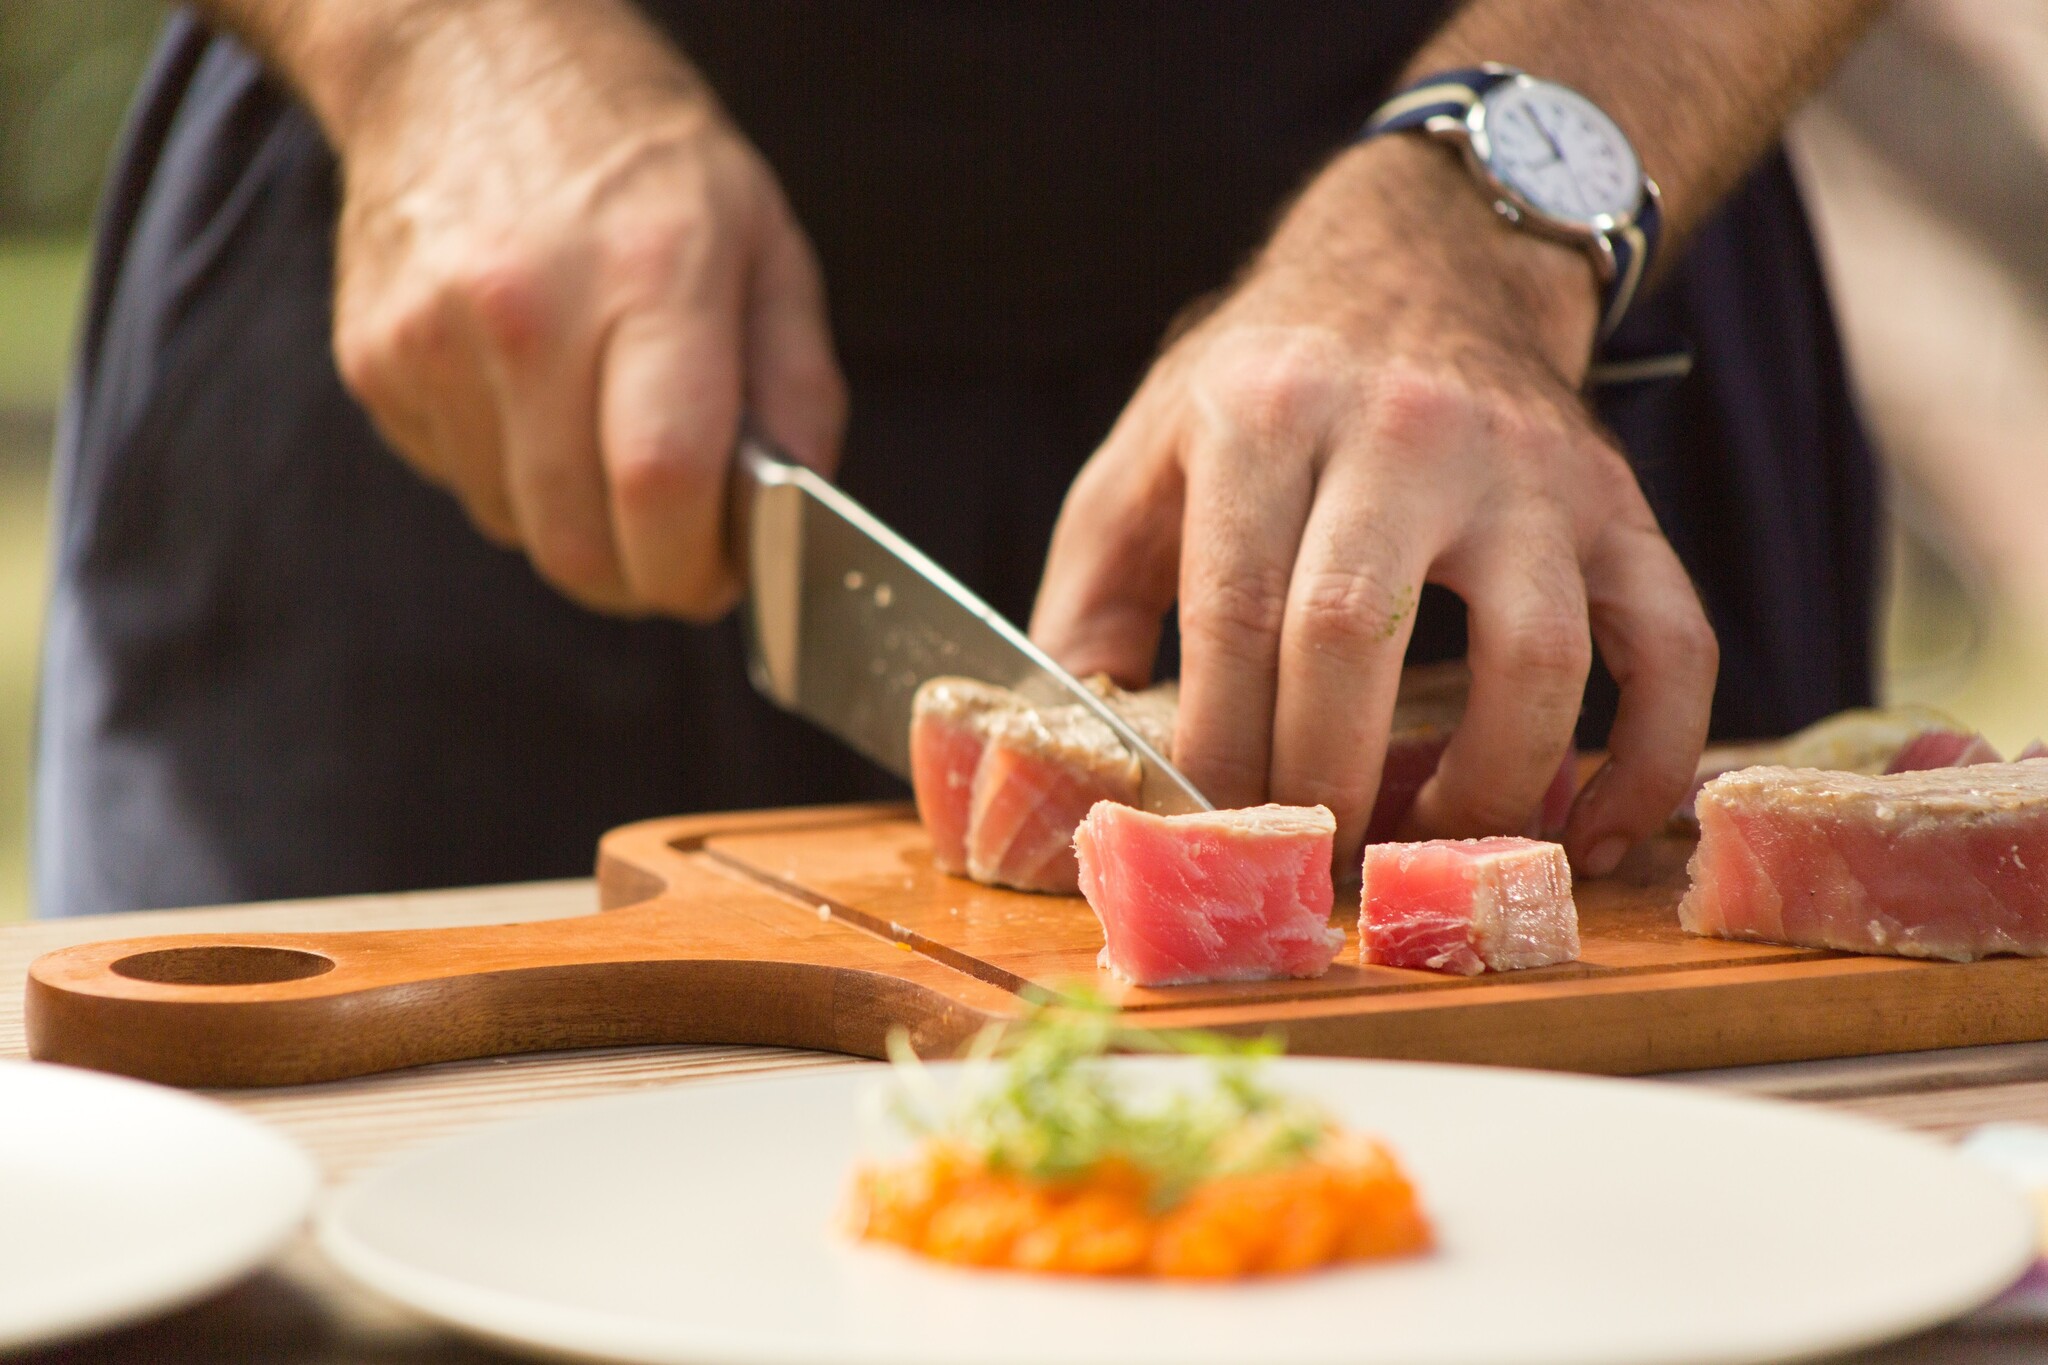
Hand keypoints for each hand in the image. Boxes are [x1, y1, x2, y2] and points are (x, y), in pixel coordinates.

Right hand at [326, 0, 843, 616]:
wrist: (462, 53)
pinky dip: (510, 473)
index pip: (661, 483)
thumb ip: (797, 387)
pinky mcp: (373, 361)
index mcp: (650, 272)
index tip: (720, 580)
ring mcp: (433, 338)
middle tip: (673, 550)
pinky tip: (529, 391)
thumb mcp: (765, 239)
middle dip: (638, 578)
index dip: (695, 569)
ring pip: (516, 527)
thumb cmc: (638, 155)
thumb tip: (796, 514)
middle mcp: (528, 307)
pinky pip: (458, 481)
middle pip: (577, 542)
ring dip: (574, 522)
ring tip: (598, 427)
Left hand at [1030, 136, 1716, 873]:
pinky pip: (1675, 647)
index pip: (1236, 615)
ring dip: (1485, 786)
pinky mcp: (1620, 506)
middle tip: (1308, 856)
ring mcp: (1530, 469)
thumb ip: (1092, 596)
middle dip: (1324, 780)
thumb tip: (1074, 754)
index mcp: (1267, 416)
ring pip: (1537, 655)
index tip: (1213, 832)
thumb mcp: (1146, 454)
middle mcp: (1404, 431)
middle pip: (1357, 635)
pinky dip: (1653, 758)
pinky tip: (1592, 830)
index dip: (1221, 750)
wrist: (1420, 263)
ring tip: (1429, 845)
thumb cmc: (1264, 385)